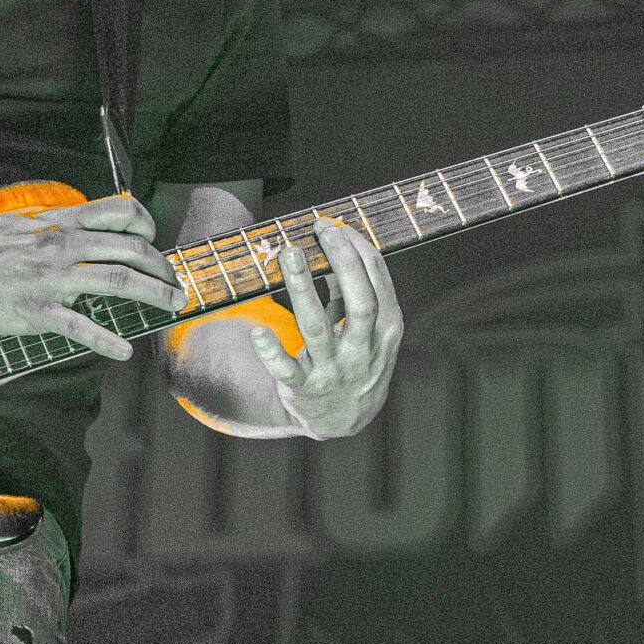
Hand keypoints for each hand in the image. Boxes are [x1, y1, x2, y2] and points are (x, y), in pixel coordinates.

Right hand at [0, 194, 183, 360]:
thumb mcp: (19, 223)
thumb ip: (52, 226)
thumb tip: (76, 228)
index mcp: (58, 224)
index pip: (119, 211)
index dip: (147, 226)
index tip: (154, 243)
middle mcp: (61, 247)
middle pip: (130, 249)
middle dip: (162, 268)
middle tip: (176, 285)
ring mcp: (49, 280)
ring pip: (116, 281)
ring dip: (153, 294)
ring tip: (172, 307)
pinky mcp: (33, 311)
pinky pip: (79, 326)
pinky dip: (107, 340)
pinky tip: (124, 351)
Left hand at [247, 218, 403, 437]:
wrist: (344, 420)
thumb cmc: (357, 359)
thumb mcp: (369, 329)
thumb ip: (352, 291)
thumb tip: (331, 242)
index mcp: (387, 329)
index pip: (378, 281)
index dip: (358, 248)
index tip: (335, 224)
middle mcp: (363, 350)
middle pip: (359, 301)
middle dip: (342, 262)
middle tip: (321, 230)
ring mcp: (334, 370)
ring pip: (317, 328)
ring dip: (302, 288)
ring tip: (287, 253)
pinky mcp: (304, 388)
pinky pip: (286, 371)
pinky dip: (271, 352)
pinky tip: (257, 332)